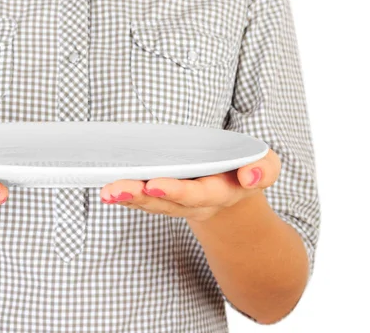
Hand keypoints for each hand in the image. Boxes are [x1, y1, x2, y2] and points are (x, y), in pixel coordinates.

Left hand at [99, 149, 280, 221]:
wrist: (234, 188)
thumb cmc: (244, 168)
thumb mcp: (264, 166)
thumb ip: (263, 169)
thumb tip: (250, 176)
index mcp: (220, 193)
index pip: (198, 194)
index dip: (176, 191)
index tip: (153, 184)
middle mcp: (196, 202)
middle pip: (167, 203)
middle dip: (141, 197)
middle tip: (117, 189)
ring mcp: (177, 203)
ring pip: (150, 204)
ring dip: (127, 198)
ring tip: (106, 192)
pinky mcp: (164, 200)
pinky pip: (142, 202)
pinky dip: (125, 198)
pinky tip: (108, 192)